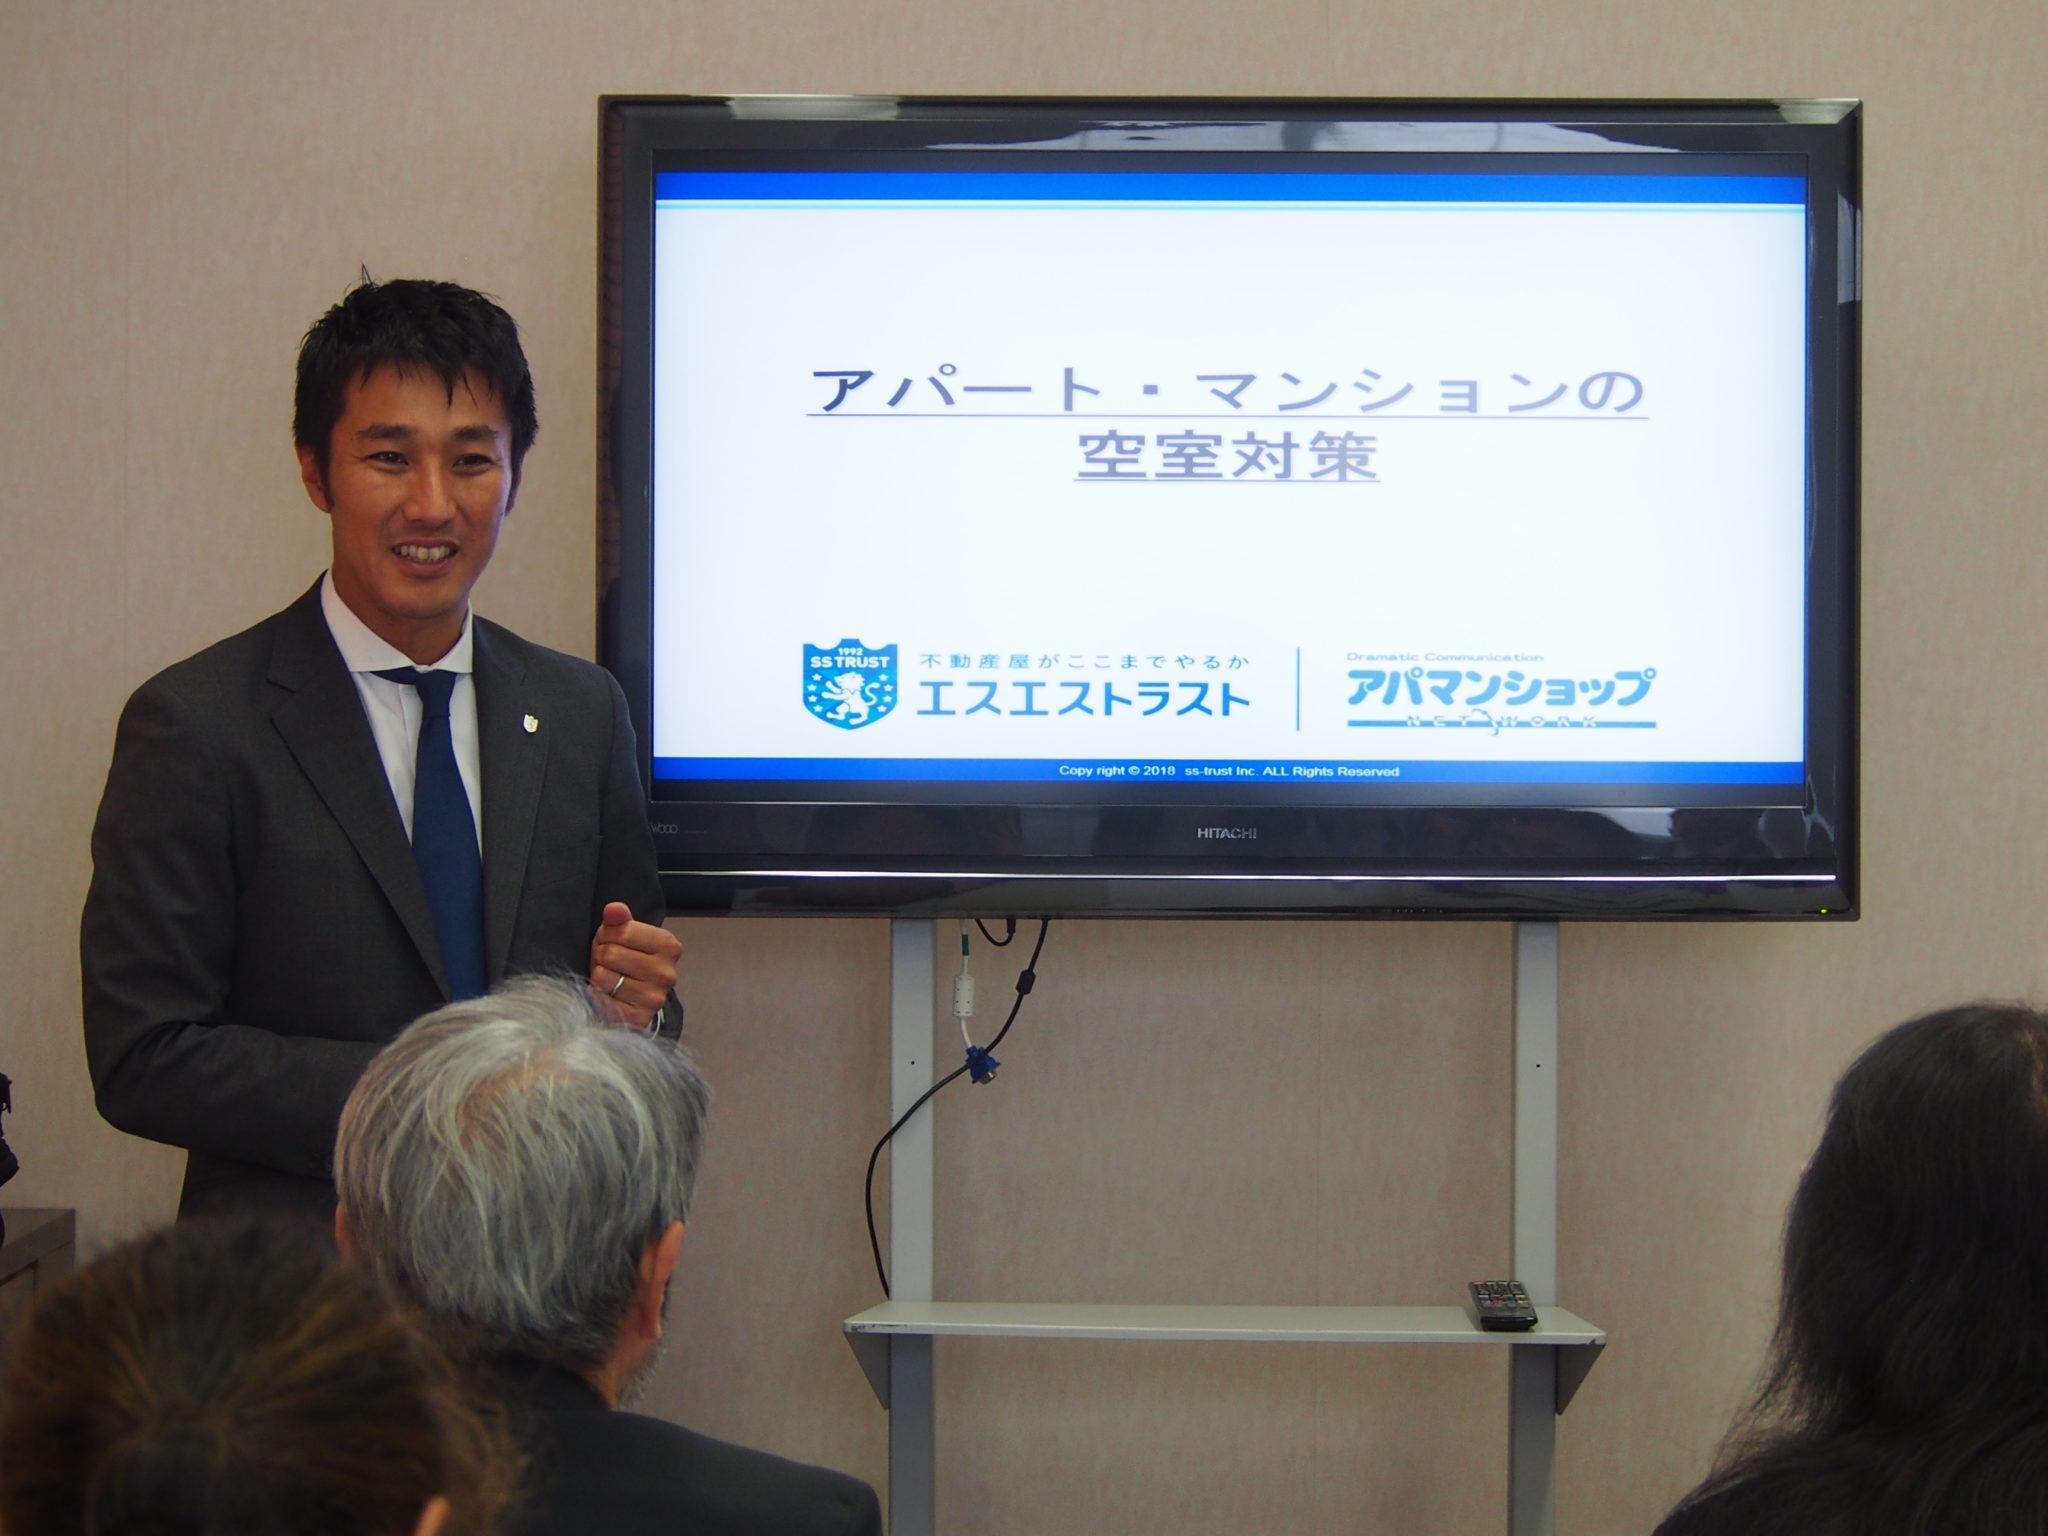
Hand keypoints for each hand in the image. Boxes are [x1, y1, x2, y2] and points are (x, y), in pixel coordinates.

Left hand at [589, 901, 680, 1028]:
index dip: (608, 935)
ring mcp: (654, 998)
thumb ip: (620, 919)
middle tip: (607, 962)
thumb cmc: (628, 960)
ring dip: (598, 976)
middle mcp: (667, 973)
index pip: (623, 931)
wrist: (637, 999)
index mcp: (668, 946)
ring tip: (607, 977)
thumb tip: (613, 909)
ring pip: (603, 977)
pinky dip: (597, 996)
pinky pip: (601, 1000)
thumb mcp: (625, 935)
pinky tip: (607, 994)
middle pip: (611, 954)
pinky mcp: (638, 1018)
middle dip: (601, 955)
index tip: (611, 942)